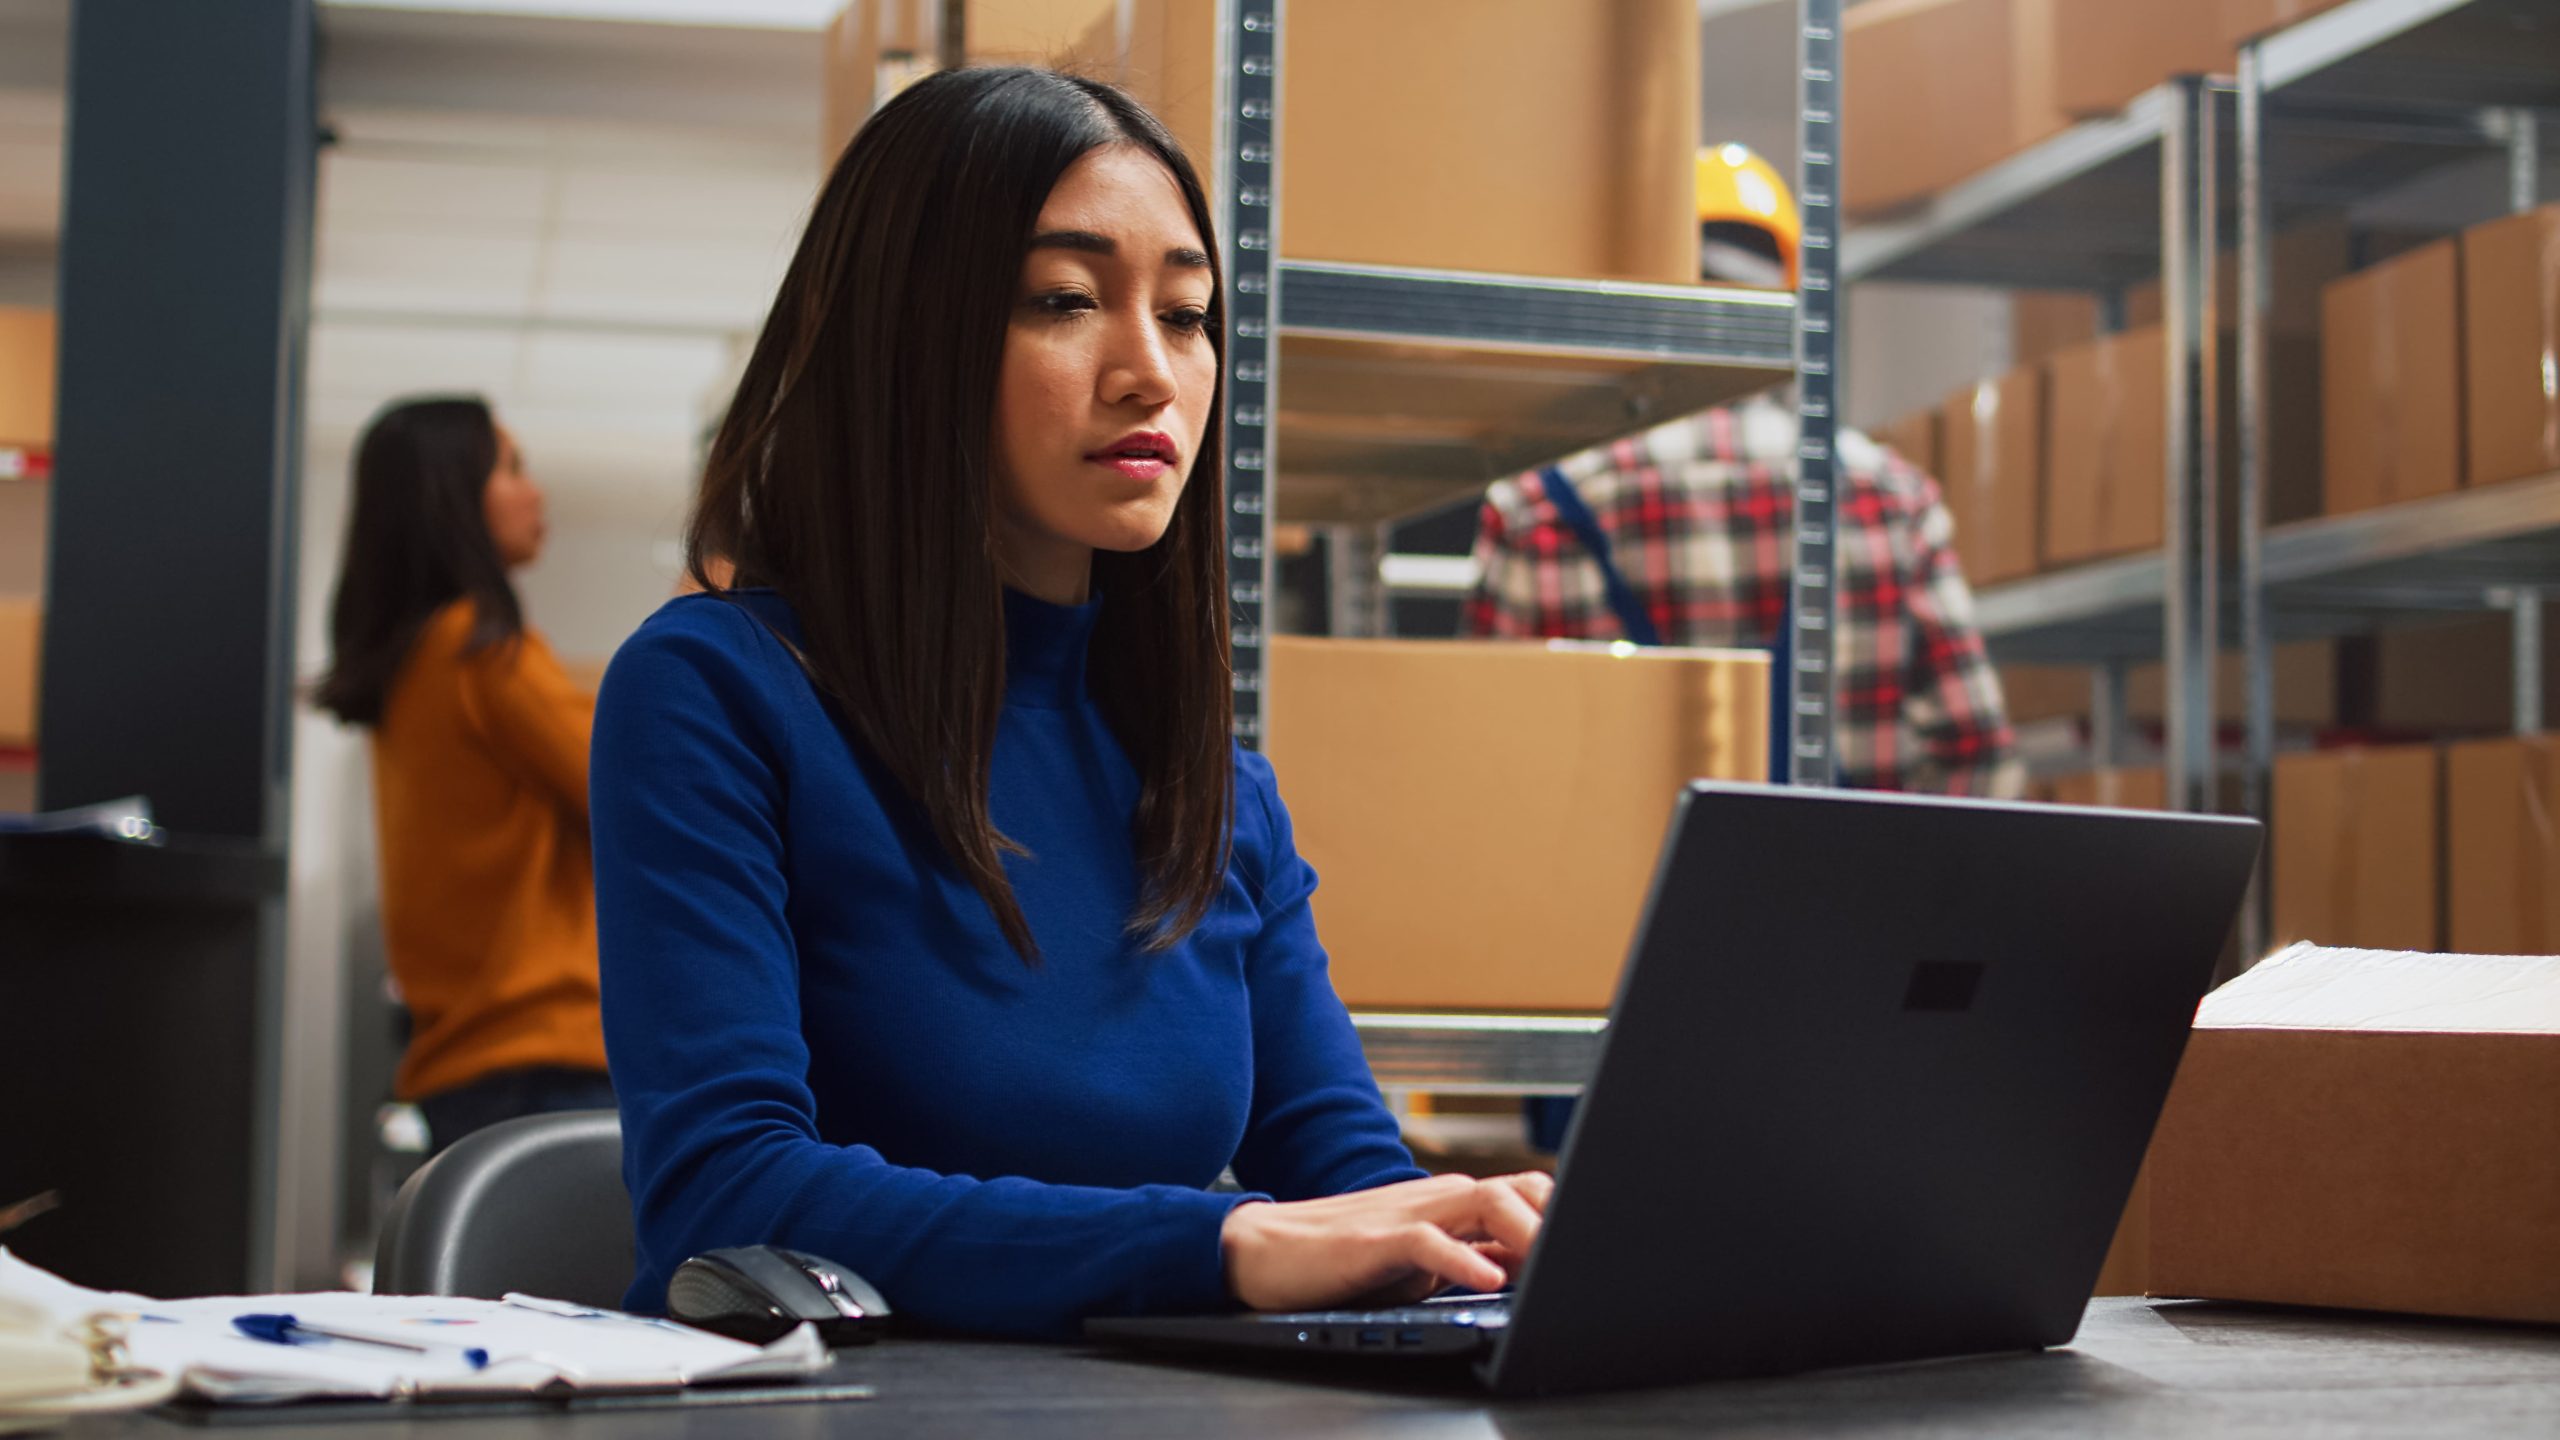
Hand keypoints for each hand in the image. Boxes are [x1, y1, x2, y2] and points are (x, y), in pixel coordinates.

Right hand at [1219, 1171, 1554, 1312]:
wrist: (1268, 1251)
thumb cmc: (1347, 1260)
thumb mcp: (1424, 1262)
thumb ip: (1474, 1256)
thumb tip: (1532, 1270)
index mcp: (1453, 1203)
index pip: (1527, 1193)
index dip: (1564, 1216)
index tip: (1592, 1248)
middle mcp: (1437, 1199)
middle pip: (1517, 1188)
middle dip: (1557, 1218)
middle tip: (1580, 1260)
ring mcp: (1407, 1214)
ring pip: (1482, 1201)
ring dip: (1523, 1232)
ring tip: (1549, 1266)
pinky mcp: (1375, 1239)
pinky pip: (1427, 1241)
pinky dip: (1462, 1259)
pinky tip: (1487, 1281)